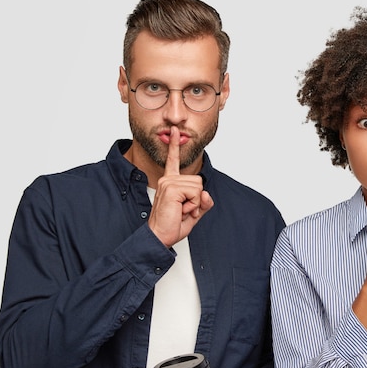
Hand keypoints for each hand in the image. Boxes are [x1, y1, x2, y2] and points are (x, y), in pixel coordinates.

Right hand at [147, 126, 213, 246]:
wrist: (160, 237)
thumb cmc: (172, 225)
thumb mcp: (193, 213)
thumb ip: (203, 202)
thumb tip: (206, 194)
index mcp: (170, 182)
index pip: (173, 161)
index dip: (174, 146)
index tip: (174, 130)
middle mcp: (167, 180)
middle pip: (198, 181)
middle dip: (196, 199)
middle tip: (183, 210)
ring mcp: (168, 183)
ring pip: (198, 187)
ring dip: (194, 203)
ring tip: (181, 210)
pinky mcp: (171, 189)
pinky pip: (195, 192)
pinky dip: (192, 205)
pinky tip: (180, 210)